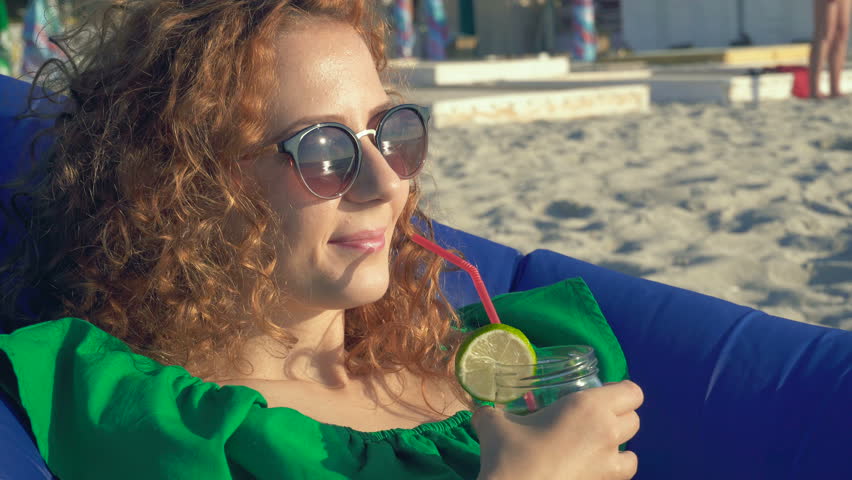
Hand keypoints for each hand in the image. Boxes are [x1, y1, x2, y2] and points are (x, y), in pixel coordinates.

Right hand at [472, 380, 643, 479]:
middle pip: (635, 419)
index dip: (620, 391)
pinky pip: (621, 477)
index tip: (597, 394)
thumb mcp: (495, 425)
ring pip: (634, 452)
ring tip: (596, 448)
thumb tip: (481, 412)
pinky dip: (611, 472)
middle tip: (592, 419)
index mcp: (588, 407)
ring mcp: (610, 465)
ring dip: (620, 448)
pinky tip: (590, 470)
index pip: (632, 391)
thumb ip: (491, 413)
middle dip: (619, 417)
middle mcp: (607, 433)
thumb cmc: (511, 454)